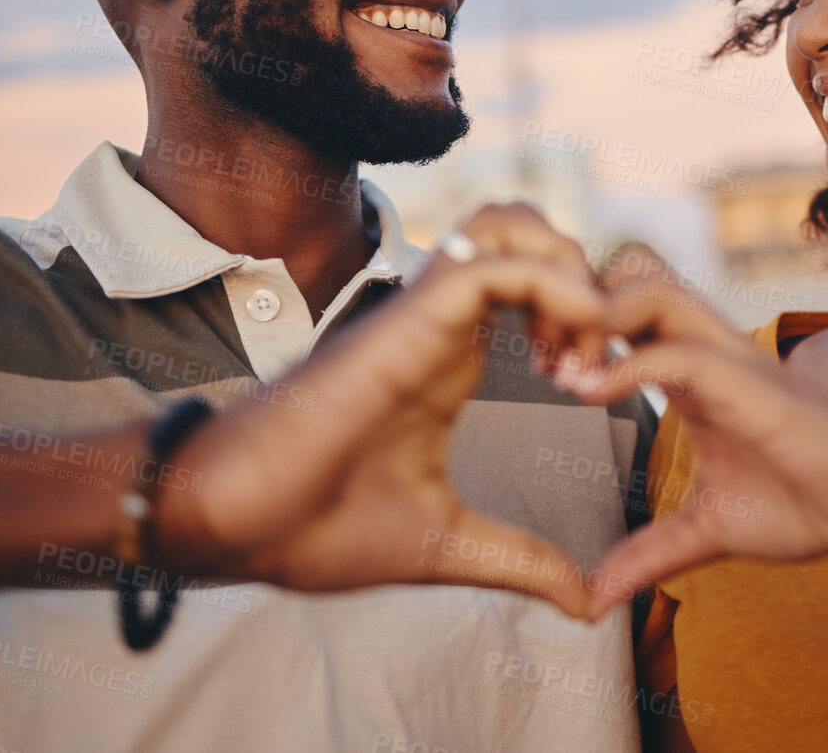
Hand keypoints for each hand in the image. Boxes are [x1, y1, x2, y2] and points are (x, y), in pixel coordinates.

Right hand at [154, 245, 611, 617]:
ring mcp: (421, 313)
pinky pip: (489, 263)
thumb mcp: (447, 546)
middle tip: (595, 357)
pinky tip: (558, 353)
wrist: (230, 523)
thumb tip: (585, 604)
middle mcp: (441, 321)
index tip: (597, 386)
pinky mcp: (402, 319)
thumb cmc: (314, 526)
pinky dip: (547, 286)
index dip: (585, 315)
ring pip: (510, 223)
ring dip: (567, 269)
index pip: (531, 278)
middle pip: (527, 229)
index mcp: (451, 356)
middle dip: (586, 275)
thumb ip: (520, 561)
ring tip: (579, 347)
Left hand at [559, 291, 827, 618]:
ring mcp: (728, 359)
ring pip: (651, 291)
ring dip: (595, 320)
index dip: (575, 325)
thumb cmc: (804, 506)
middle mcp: (707, 350)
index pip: (623, 312)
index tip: (538, 366)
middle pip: (629, 278)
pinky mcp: (747, 382)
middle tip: (538, 356)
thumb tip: (594, 598)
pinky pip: (675, 350)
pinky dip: (624, 364)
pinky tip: (585, 391)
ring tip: (559, 372)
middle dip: (576, 303)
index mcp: (692, 372)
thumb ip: (649, 555)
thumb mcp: (706, 532)